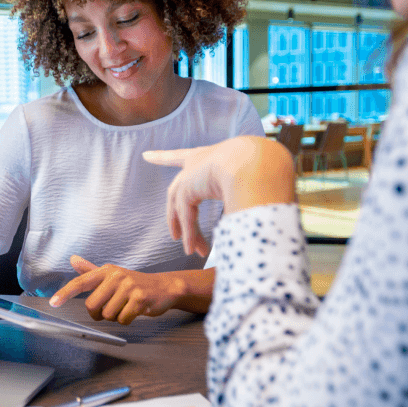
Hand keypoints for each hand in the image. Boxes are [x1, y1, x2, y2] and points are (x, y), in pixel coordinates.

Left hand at [49, 255, 185, 324]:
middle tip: (111, 308)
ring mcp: (128, 286)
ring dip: (115, 316)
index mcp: (106, 271)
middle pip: (92, 305)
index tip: (53, 303)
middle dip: (99, 313)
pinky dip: (127, 320)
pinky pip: (123, 319)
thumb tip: (73, 259)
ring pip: (108, 314)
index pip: (81, 282)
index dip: (65, 293)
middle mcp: (116, 276)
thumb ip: (91, 270)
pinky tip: (135, 310)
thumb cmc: (135, 283)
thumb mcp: (112, 274)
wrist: (164, 287)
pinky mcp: (140, 298)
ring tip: (126, 306)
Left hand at [143, 136, 295, 256]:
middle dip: (174, 213)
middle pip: (177, 191)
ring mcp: (189, 175)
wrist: (258, 161)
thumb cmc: (262, 168)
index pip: (180, 156)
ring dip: (187, 230)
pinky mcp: (187, 188)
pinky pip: (186, 215)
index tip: (145, 156)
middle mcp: (196, 162)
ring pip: (181, 207)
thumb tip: (252, 218)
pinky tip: (192, 250)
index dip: (163, 157)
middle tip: (174, 235)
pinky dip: (190, 233)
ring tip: (192, 251)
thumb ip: (244, 197)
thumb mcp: (250, 182)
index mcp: (211, 155)